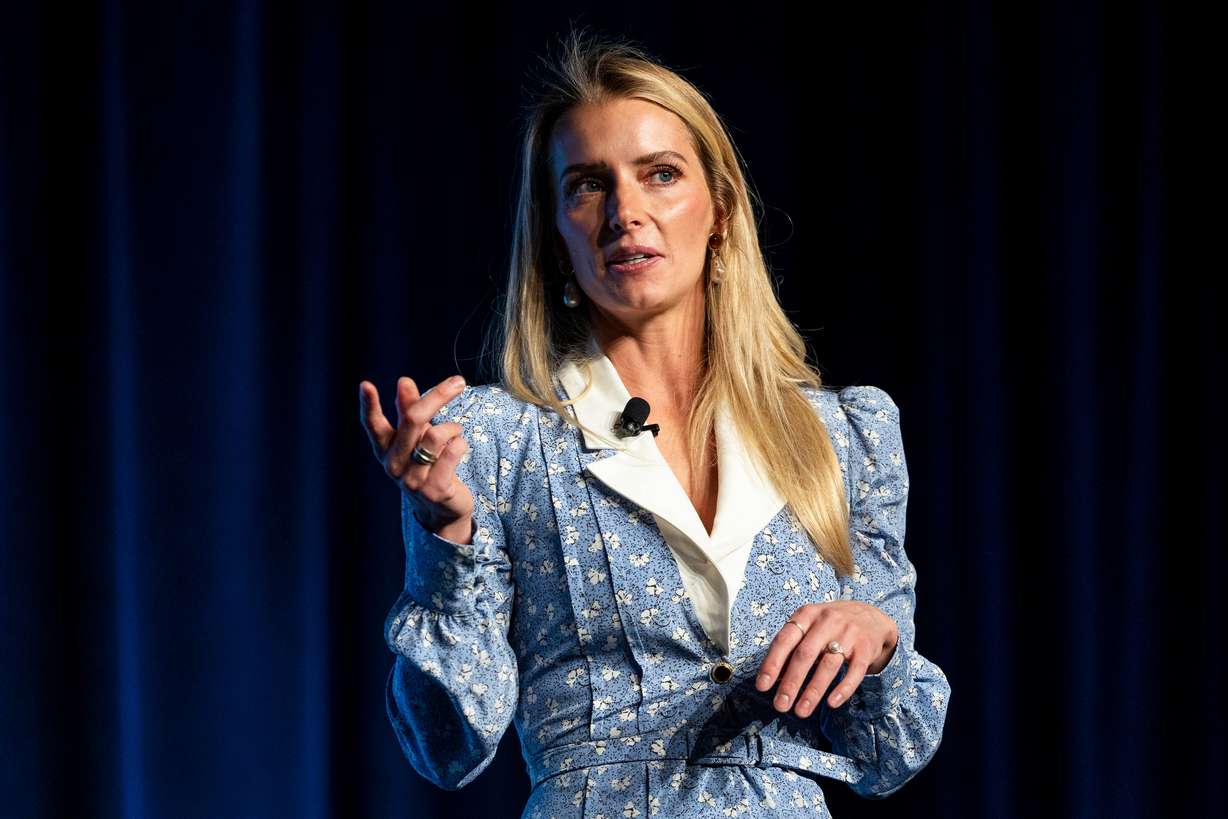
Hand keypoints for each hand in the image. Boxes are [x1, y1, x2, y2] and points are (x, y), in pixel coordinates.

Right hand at [358, 374, 473, 543]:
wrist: (442, 510)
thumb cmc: (427, 465)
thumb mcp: (415, 438)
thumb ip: (409, 410)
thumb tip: (403, 381)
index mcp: (385, 449)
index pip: (373, 425)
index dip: (369, 405)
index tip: (365, 385)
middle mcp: (394, 464)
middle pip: (413, 418)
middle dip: (438, 395)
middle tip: (458, 381)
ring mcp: (413, 479)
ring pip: (436, 435)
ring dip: (452, 427)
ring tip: (456, 431)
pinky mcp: (435, 489)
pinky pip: (453, 452)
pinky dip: (461, 443)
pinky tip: (460, 448)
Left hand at [753, 601, 898, 717]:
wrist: (871, 616)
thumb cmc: (830, 626)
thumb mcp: (809, 627)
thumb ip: (791, 648)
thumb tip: (772, 677)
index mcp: (806, 614)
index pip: (785, 640)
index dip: (772, 663)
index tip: (762, 686)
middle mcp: (826, 621)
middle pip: (805, 654)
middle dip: (791, 682)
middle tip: (780, 705)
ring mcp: (848, 633)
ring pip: (828, 665)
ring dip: (813, 691)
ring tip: (801, 711)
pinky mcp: (866, 647)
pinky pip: (855, 671)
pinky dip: (843, 688)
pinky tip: (831, 703)